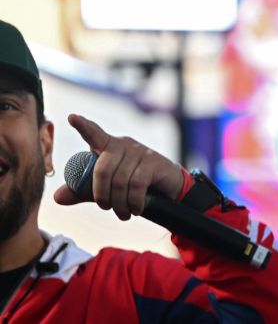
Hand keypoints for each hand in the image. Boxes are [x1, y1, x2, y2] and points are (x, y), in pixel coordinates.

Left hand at [53, 114, 183, 221]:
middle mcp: (124, 144)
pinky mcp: (154, 162)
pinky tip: (136, 208)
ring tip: (123, 213)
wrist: (168, 188)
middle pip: (103, 169)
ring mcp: (140, 152)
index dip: (83, 126)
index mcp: (108, 147)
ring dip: (119, 203)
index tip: (71, 117)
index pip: (94, 133)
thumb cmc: (132, 185)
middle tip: (107, 208)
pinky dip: (133, 202)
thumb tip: (58, 197)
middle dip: (101, 195)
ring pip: (120, 180)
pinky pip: (137, 184)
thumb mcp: (106, 188)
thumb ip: (83, 191)